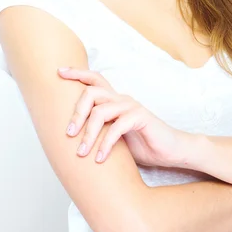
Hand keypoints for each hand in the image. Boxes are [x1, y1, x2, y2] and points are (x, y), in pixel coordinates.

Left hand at [57, 67, 188, 166]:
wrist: (171, 151)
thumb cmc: (143, 145)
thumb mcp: (114, 137)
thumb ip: (99, 132)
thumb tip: (71, 141)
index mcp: (115, 101)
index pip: (94, 80)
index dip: (77, 73)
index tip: (59, 72)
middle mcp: (122, 99)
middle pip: (92, 92)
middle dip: (76, 112)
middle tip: (68, 134)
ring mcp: (132, 107)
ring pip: (101, 111)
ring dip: (88, 133)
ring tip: (82, 153)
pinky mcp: (141, 118)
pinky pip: (117, 127)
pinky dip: (106, 144)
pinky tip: (100, 159)